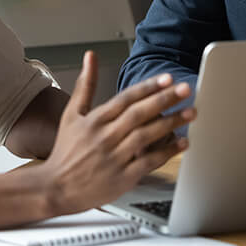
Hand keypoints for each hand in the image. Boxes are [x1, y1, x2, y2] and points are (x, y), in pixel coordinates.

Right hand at [40, 50, 194, 215]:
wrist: (55, 188)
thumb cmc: (66, 150)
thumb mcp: (71, 113)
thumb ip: (85, 84)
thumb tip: (90, 57)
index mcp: (95, 120)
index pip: (126, 98)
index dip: (148, 87)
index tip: (167, 78)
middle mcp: (106, 136)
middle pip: (139, 114)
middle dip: (165, 100)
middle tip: (185, 89)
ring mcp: (115, 157)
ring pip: (146, 136)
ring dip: (170, 123)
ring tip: (190, 112)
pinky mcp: (123, 177)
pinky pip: (148, 162)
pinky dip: (166, 152)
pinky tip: (182, 143)